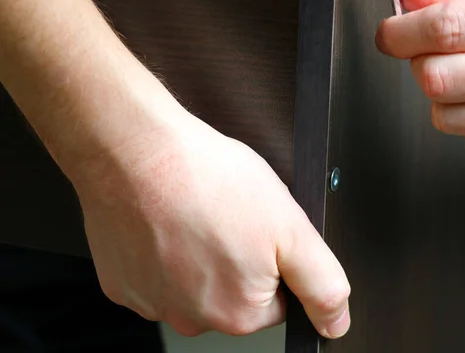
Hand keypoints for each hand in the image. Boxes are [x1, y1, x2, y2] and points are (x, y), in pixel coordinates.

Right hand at [70, 111, 350, 337]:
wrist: (136, 151)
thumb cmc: (207, 181)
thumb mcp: (290, 228)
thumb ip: (321, 284)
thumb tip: (336, 322)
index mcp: (239, 312)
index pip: (277, 300)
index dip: (275, 259)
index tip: (259, 230)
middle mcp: (192, 318)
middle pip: (233, 295)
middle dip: (237, 259)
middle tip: (227, 216)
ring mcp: (151, 301)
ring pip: (192, 284)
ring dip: (197, 254)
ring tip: (196, 213)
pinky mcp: (120, 282)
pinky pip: (154, 273)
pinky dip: (162, 250)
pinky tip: (165, 220)